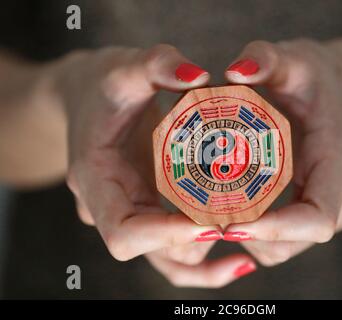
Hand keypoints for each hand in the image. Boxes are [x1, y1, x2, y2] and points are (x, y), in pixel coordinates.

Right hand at [54, 45, 255, 286]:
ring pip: (169, 258)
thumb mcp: (124, 66)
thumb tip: (199, 75)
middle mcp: (109, 207)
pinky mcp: (147, 211)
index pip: (123, 233)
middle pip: (154, 251)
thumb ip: (156, 64)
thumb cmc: (102, 85)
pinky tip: (242, 253)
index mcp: (96, 180)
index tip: (210, 224)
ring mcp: (130, 213)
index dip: (165, 236)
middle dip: (199, 241)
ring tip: (252, 236)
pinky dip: (205, 255)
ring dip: (208, 253)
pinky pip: (176, 248)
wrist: (85, 98)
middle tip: (247, 225)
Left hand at [223, 40, 341, 265]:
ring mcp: (336, 206)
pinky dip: (260, 231)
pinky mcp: (324, 208)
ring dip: (251, 239)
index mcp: (338, 160)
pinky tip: (234, 208)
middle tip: (205, 217)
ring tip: (214, 213)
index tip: (230, 224)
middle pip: (294, 242)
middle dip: (250, 238)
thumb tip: (233, 72)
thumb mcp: (297, 58)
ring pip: (288, 246)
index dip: (274, 230)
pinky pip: (289, 236)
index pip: (315, 219)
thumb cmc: (323, 78)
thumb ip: (267, 58)